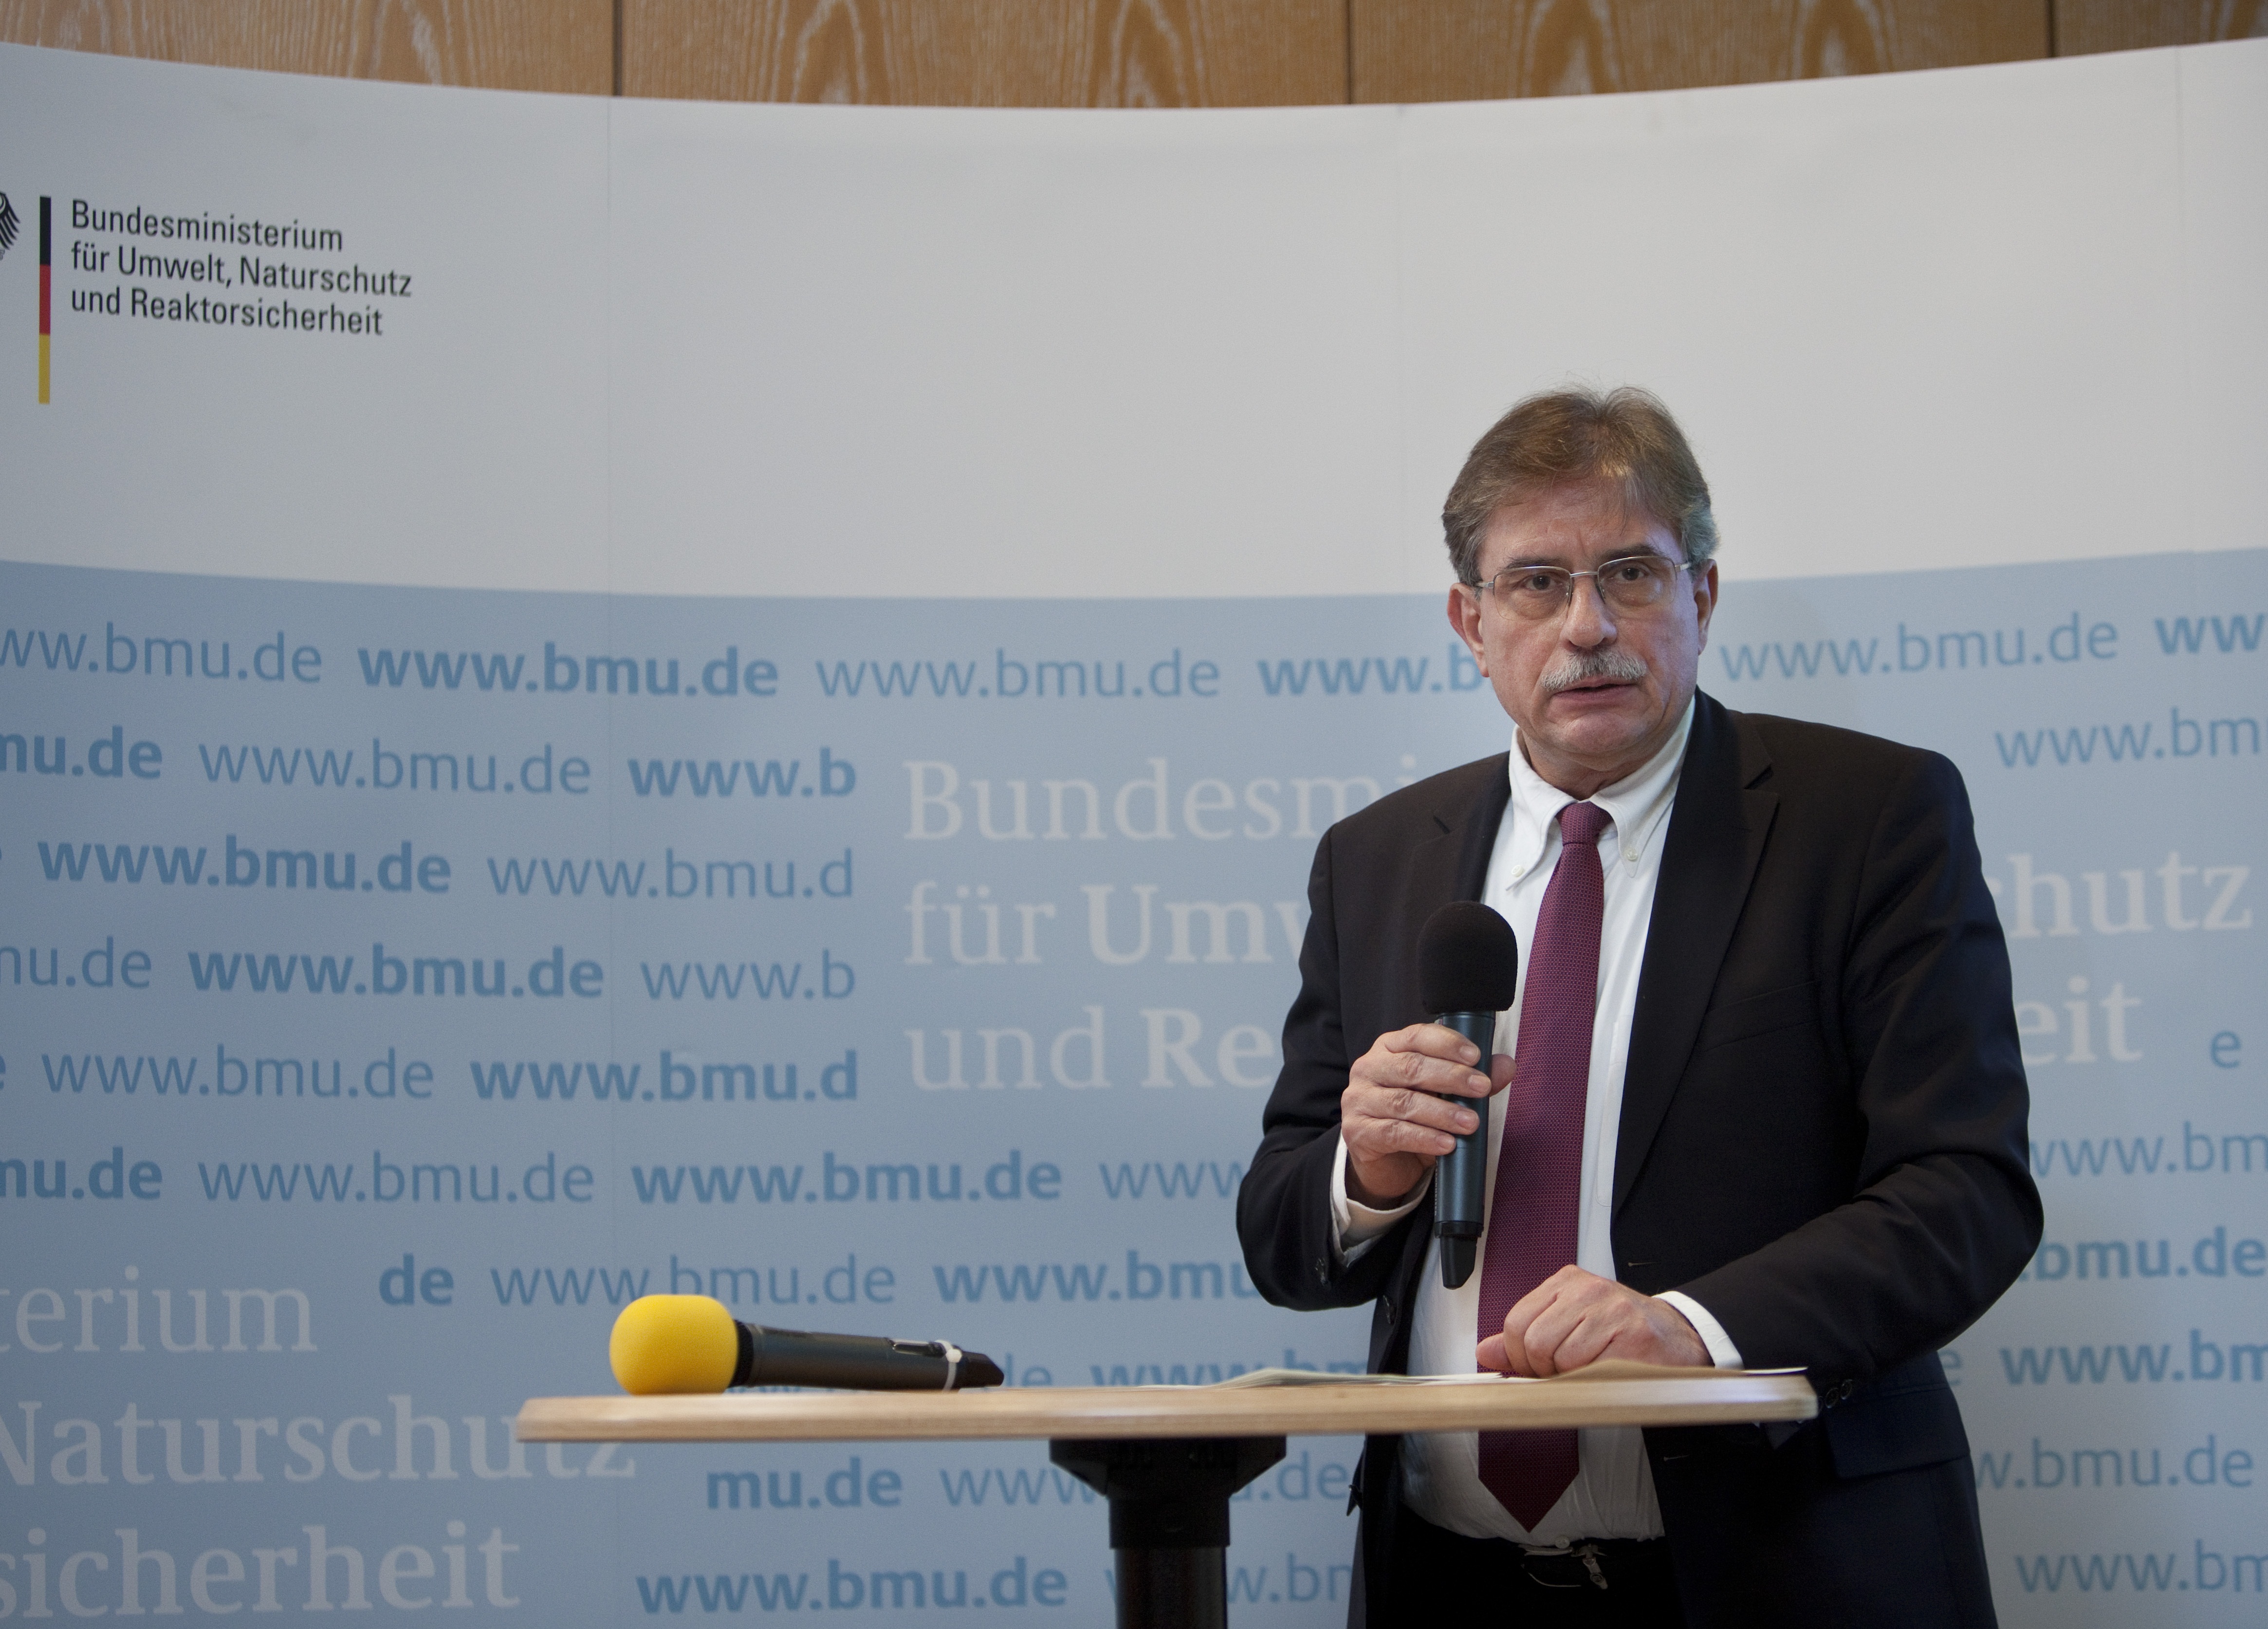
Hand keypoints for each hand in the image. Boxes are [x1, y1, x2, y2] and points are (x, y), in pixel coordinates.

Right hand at [1340, 1024, 1513, 1207]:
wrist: (1384, 1160)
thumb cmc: (1414, 1117)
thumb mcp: (1443, 1095)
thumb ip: (1470, 1079)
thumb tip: (1505, 1065)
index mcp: (1389, 1048)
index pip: (1417, 1036)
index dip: (1447, 1044)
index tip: (1477, 1056)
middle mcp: (1368, 1068)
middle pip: (1411, 1068)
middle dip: (1451, 1077)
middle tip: (1482, 1089)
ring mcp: (1358, 1100)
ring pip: (1404, 1102)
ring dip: (1443, 1113)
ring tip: (1471, 1122)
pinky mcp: (1357, 1131)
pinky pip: (1394, 1133)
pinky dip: (1424, 1138)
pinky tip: (1447, 1144)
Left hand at [1476, 1266, 1709, 1375]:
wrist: (1679, 1338)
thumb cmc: (1622, 1332)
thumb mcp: (1569, 1324)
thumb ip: (1526, 1338)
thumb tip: (1485, 1352)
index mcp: (1566, 1282)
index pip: (1516, 1322)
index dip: (1519, 1356)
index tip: (1533, 1369)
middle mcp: (1588, 1290)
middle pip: (1534, 1342)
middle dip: (1543, 1370)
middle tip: (1565, 1375)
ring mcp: (1612, 1310)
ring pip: (1561, 1358)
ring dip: (1572, 1378)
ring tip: (1592, 1371)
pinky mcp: (1633, 1336)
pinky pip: (1591, 1371)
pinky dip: (1593, 1383)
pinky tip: (1608, 1374)